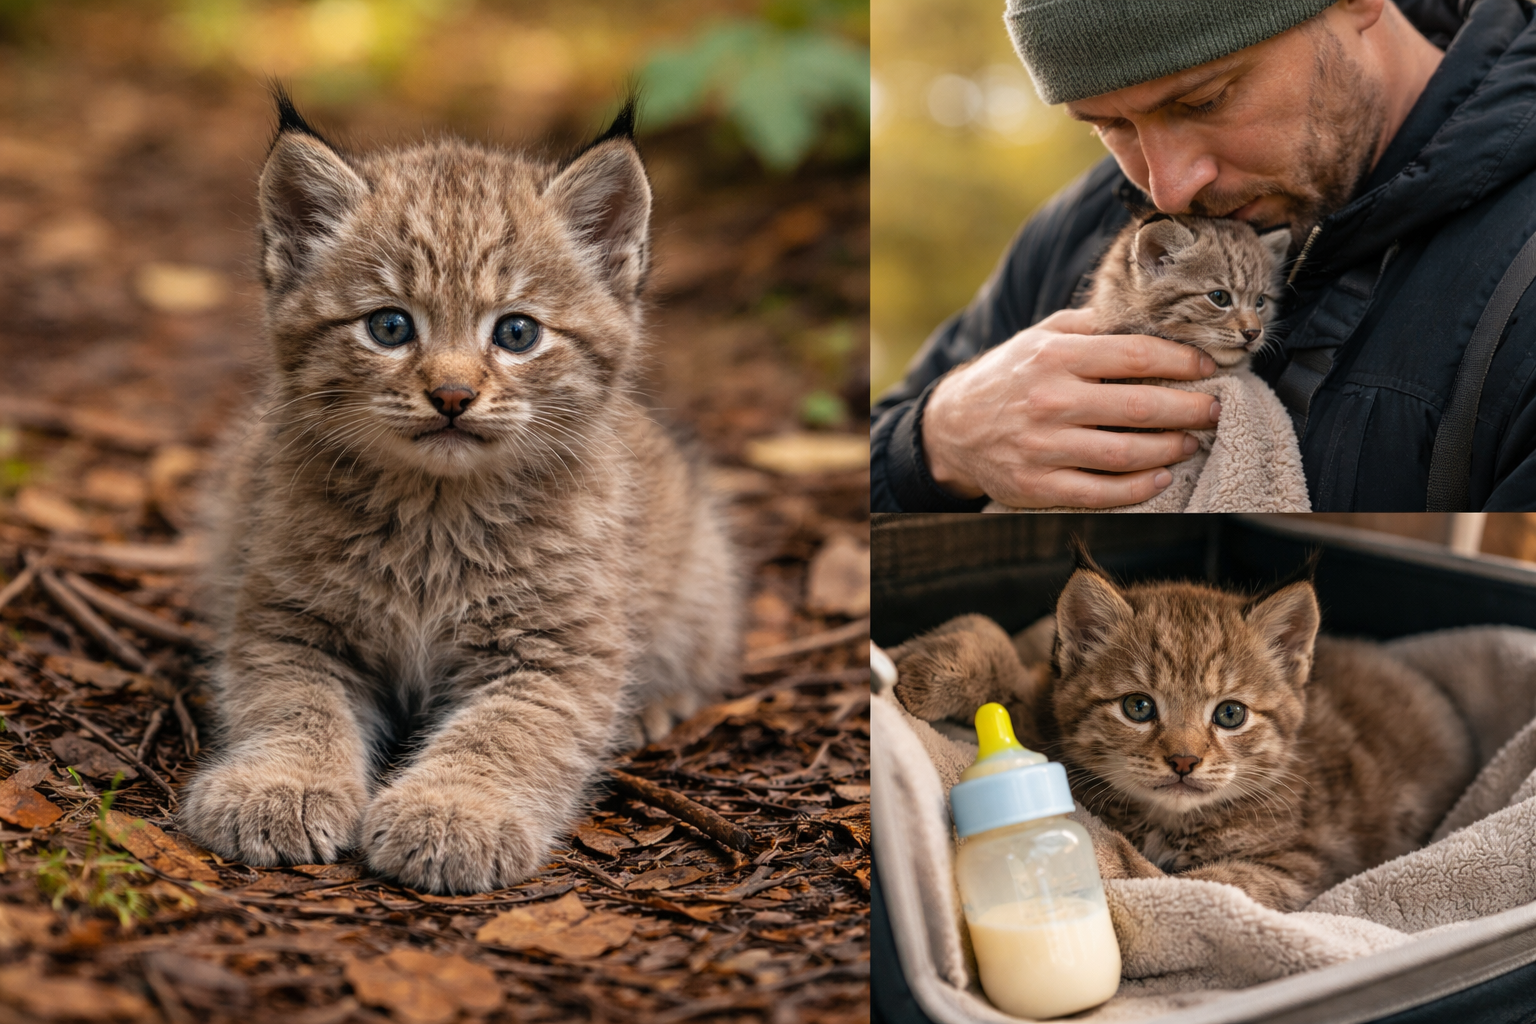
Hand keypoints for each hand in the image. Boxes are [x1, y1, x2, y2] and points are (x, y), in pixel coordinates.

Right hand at [922, 308, 1220, 507]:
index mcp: (1054, 356)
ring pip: (1127, 454)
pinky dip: (1140, 488)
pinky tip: (1161, 476)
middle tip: (1215, 410)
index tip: (1209, 368)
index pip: (1136, 356)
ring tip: (1191, 441)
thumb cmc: (1009, 377)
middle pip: (1140, 408)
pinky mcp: (1036, 486)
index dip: (1182, 362)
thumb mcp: (1040, 337)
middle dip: (1191, 409)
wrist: (952, 428)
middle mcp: (1049, 400)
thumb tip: (1153, 315)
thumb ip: (1092, 325)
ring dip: (1171, 449)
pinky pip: (1102, 493)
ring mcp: (1042, 447)